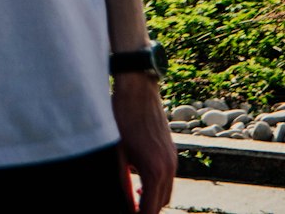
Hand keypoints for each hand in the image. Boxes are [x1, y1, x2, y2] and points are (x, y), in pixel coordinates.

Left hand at [112, 76, 176, 213]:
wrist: (137, 89)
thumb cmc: (122, 118)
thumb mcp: (118, 153)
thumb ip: (123, 182)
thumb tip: (127, 204)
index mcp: (154, 171)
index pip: (150, 210)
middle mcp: (169, 168)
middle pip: (161, 204)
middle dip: (147, 209)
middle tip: (131, 208)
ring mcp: (173, 159)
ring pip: (166, 191)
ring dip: (153, 198)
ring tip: (135, 198)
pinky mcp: (172, 150)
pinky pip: (168, 177)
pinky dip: (158, 185)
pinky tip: (141, 180)